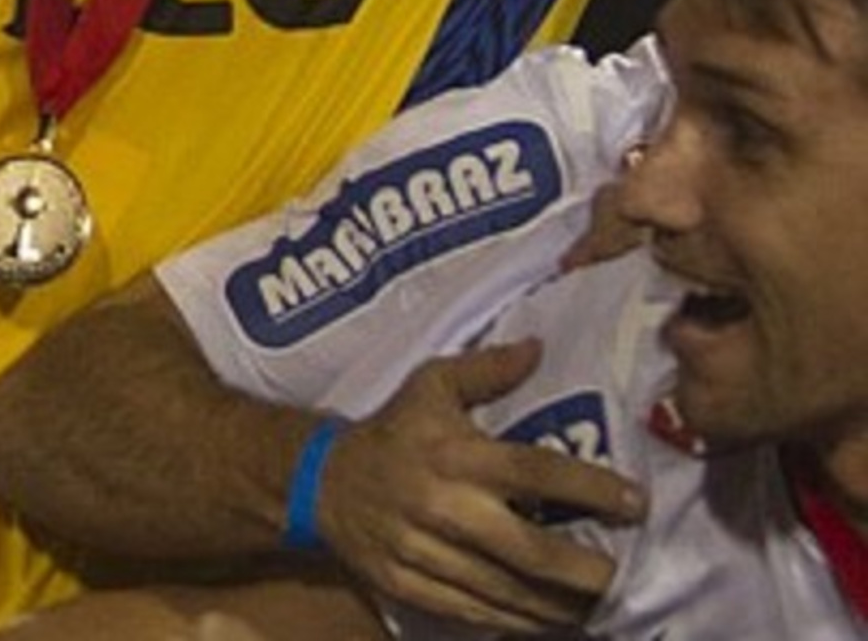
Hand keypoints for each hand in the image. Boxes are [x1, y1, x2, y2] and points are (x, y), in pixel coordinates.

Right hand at [315, 341, 638, 631]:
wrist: (323, 480)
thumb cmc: (394, 430)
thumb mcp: (431, 385)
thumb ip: (486, 369)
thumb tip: (539, 346)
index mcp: (455, 454)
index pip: (535, 472)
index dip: (591, 487)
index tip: (637, 503)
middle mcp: (445, 506)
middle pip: (529, 550)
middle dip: (584, 571)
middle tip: (621, 577)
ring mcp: (427, 553)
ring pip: (508, 593)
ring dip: (560, 606)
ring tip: (597, 606)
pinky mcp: (413, 588)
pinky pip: (477, 615)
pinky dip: (518, 623)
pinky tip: (547, 620)